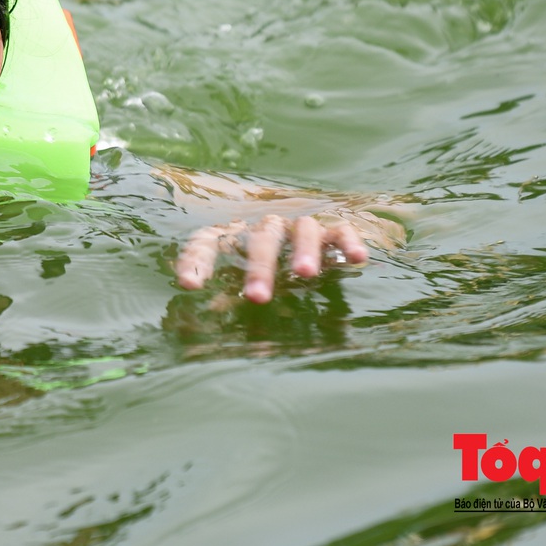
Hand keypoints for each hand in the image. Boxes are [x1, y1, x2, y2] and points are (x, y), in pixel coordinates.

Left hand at [175, 213, 370, 302]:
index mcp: (234, 234)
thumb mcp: (236, 275)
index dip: (197, 261)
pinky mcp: (330, 228)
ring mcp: (299, 226)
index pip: (209, 241)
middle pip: (261, 239)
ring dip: (303, 251)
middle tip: (257, 298)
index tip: (188, 285)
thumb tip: (193, 325)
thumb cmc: (256, 258)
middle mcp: (266, 226)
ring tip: (306, 275)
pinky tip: (357, 259)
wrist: (296, 219)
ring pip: (302, 230)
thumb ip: (220, 297)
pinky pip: (339, 229)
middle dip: (259, 268)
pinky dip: (348, 241)